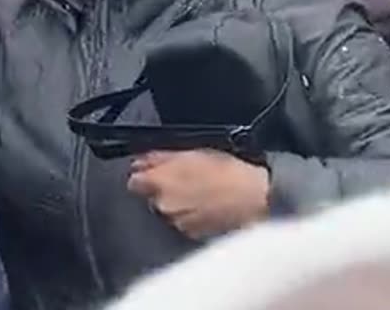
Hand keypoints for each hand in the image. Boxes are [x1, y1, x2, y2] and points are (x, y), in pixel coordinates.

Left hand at [127, 150, 269, 239]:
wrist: (256, 198)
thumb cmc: (228, 173)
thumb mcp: (192, 153)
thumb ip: (159, 157)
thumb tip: (139, 161)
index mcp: (160, 182)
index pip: (134, 182)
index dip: (146, 176)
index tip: (156, 174)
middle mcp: (164, 205)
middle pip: (152, 197)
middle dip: (164, 190)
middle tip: (187, 181)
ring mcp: (177, 222)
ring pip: (169, 211)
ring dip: (179, 203)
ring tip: (203, 194)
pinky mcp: (192, 235)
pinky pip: (184, 223)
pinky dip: (191, 216)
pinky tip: (208, 207)